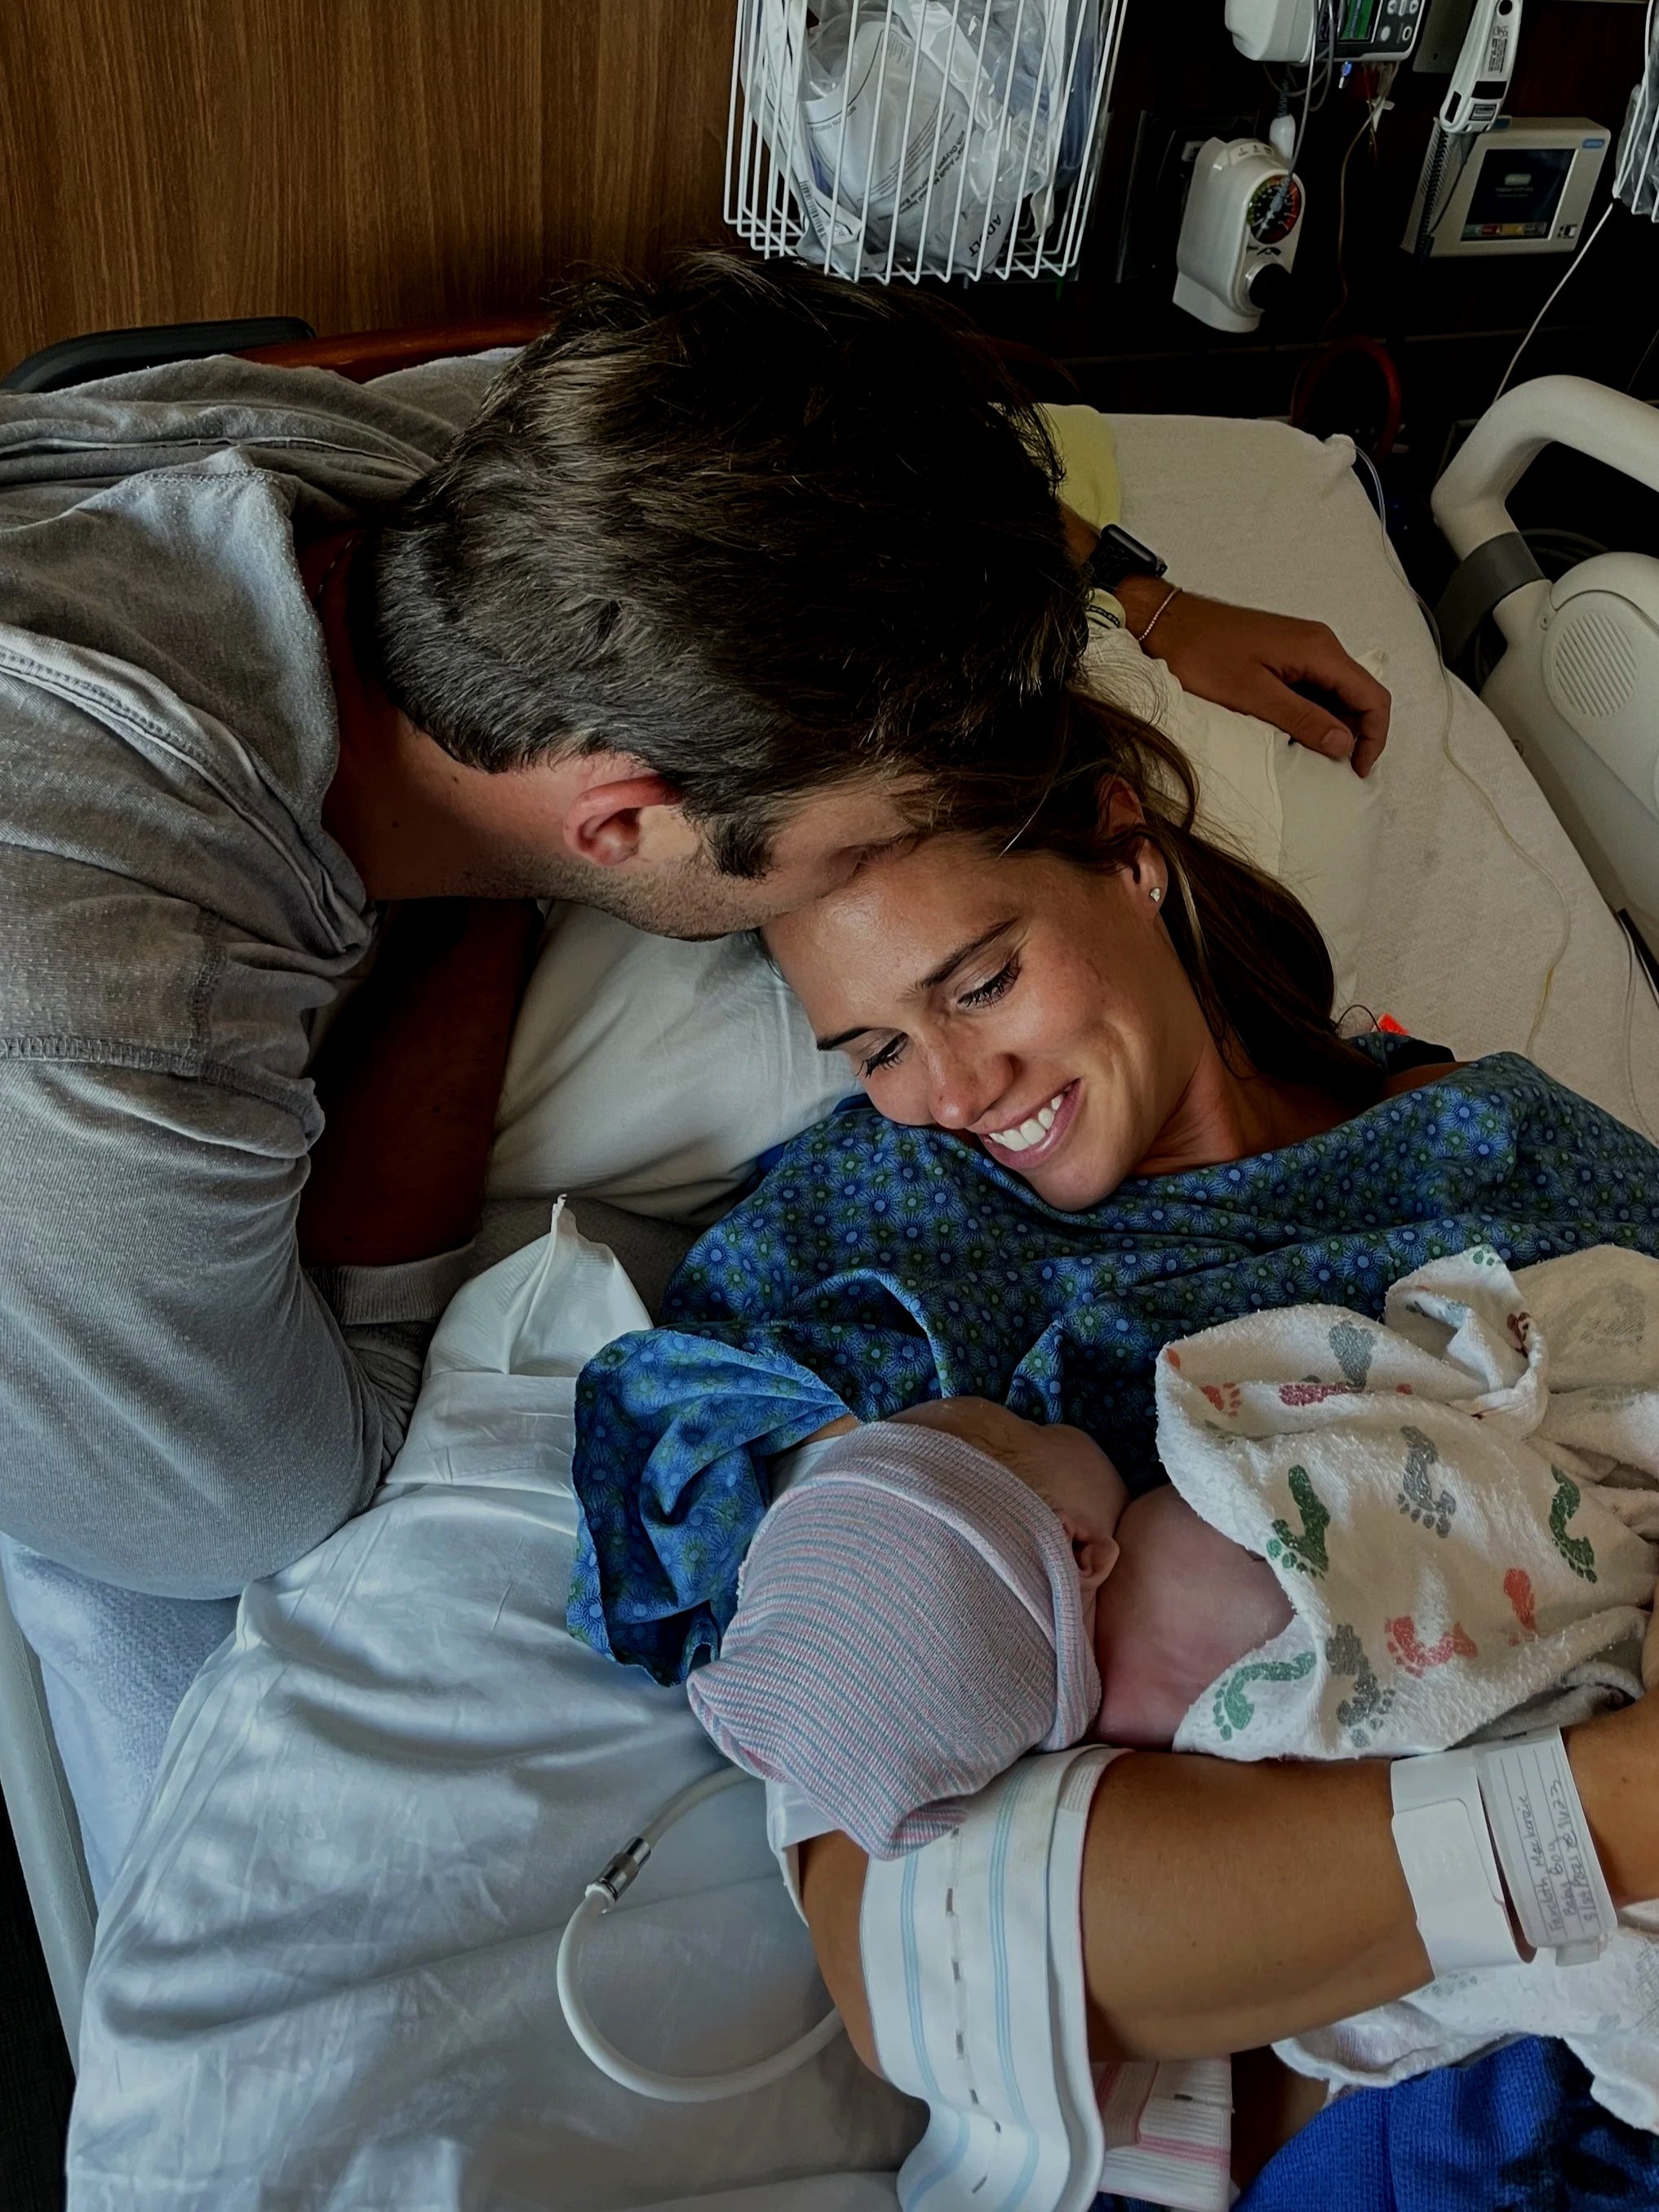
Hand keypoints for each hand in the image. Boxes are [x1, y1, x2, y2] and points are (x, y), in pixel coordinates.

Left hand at [1116, 578, 1389, 778]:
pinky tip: (1293, 737)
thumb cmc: (1201, 653)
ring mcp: (1302, 650)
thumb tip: (1344, 744)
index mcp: (1319, 650)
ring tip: (1313, 759)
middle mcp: (1319, 645)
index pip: (1373, 696)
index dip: (1374, 737)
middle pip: (1359, 696)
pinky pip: (1313, 689)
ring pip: (1337, 695)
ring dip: (1333, 727)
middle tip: (1336, 772)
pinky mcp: (1285, 656)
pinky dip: (1313, 715)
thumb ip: (1302, 719)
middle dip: (1356, 735)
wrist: (1166, 622)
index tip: (1357, 771)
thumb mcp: (1252, 695)